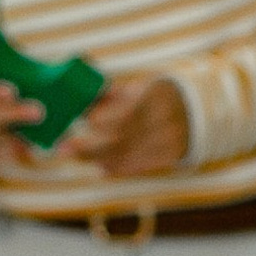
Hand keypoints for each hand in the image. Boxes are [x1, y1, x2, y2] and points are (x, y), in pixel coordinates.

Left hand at [54, 75, 189, 176]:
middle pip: (120, 138)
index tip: (82, 121)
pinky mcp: (170, 156)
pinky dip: (115, 167)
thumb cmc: (153, 98)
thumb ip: (112, 96)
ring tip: (76, 155)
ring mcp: (169, 140)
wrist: (192, 112)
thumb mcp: (139, 88)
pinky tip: (100, 165)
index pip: (124, 112)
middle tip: (63, 148)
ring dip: (95, 158)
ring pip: (125, 155)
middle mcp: (165, 119)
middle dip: (87, 146)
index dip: (101, 119)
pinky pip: (137, 167)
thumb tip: (82, 103)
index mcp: (155, 95)